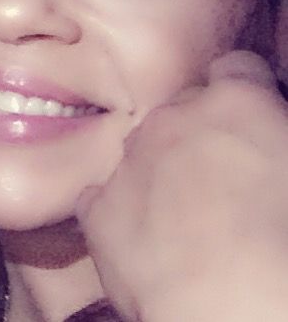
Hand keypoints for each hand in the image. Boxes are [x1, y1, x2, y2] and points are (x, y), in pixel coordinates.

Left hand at [76, 51, 287, 321]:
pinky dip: (120, 210)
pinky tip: (144, 240)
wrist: (232, 310)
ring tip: (185, 217)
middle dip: (200, 132)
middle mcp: (174, 118)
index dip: (246, 92)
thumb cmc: (286, 247)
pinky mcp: (98, 206)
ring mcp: (129, 160)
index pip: (237, 68)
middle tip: (223, 179)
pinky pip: (104, 195)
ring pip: (141, 148)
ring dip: (158, 169)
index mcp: (237, 103)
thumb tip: (268, 149)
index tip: (253, 118)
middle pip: (183, 108)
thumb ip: (276, 138)